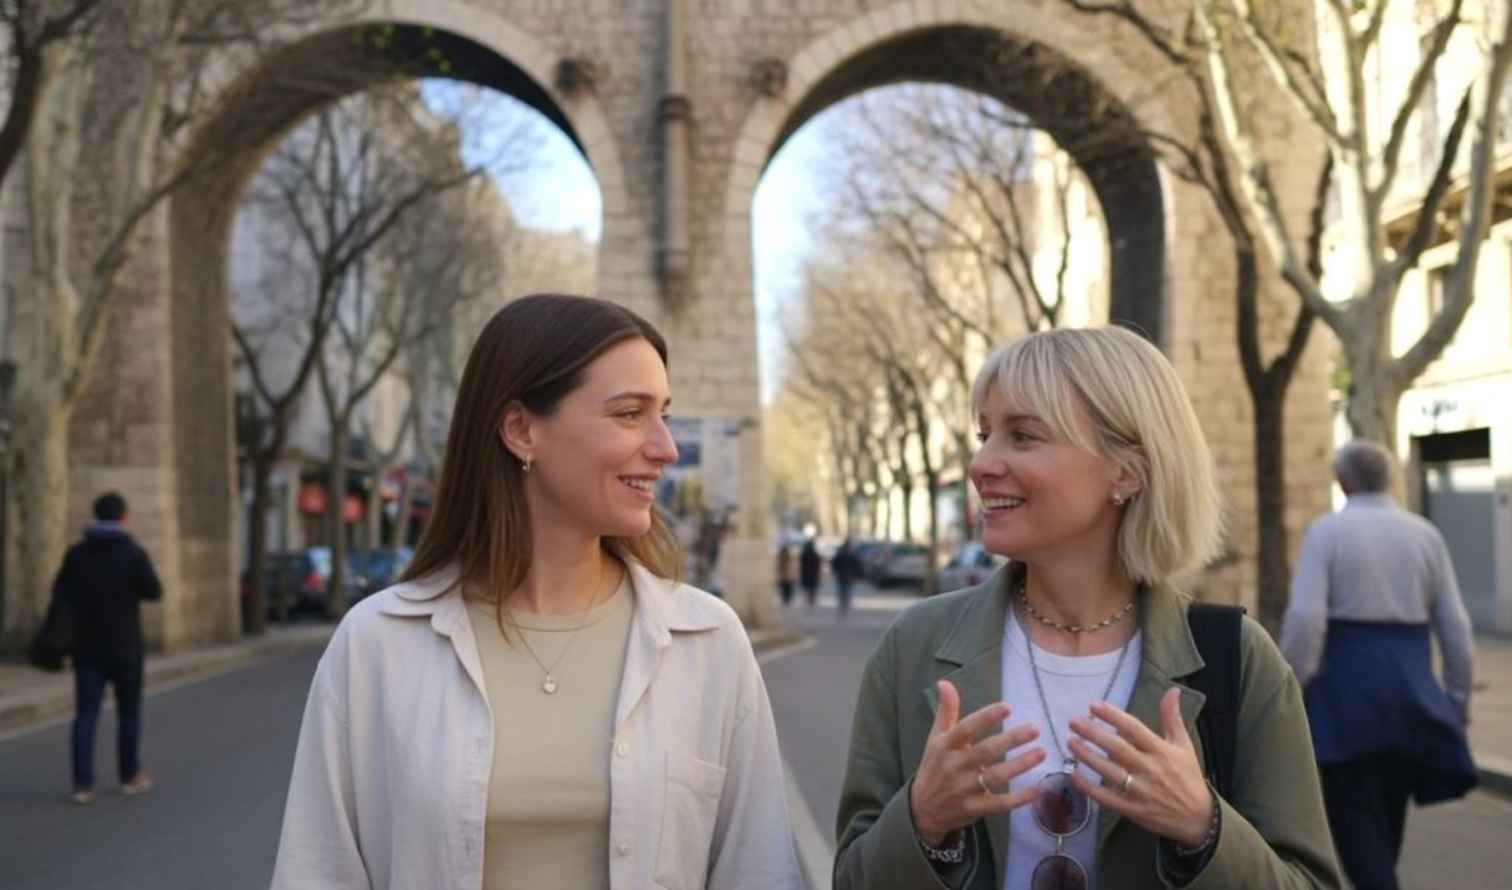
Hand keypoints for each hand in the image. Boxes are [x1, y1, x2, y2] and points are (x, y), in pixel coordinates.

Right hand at [909, 680, 1044, 845]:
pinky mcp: (973, 809)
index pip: (966, 728)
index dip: (986, 718)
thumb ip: (946, 710)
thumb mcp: (936, 738)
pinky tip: (1037, 789)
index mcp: (945, 745)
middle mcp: (954, 766)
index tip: (1007, 707)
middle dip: (1011, 740)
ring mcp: (964, 789)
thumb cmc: (934, 767)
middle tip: (1035, 729)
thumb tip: (944, 682)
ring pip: (995, 776)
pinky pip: (999, 804)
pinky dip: (1018, 799)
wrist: (922, 808)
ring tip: (1041, 753)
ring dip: (1020, 765)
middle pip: (986, 751)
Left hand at [1066, 688, 1212, 847]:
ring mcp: (1140, 791)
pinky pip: (1107, 798)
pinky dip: (1089, 788)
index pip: (1134, 729)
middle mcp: (1150, 769)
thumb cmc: (1188, 776)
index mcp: (1161, 751)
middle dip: (1094, 734)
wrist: (1198, 818)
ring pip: (1109, 772)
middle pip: (1117, 749)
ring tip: (1071, 742)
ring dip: (1088, 757)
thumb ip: (1173, 717)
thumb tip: (1172, 690)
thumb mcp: (1184, 745)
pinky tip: (1074, 775)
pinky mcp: (1133, 809)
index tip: (1093, 705)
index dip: (1113, 716)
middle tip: (1073, 721)